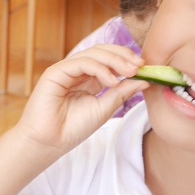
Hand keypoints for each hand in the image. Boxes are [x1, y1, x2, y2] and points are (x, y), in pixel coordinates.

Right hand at [16, 44, 146, 153]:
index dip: (126, 60)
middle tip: (140, 65)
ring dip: (115, 61)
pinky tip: (111, 81)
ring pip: (93, 54)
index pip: (108, 60)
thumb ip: (121, 93)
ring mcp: (65, 70)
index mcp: (87, 79)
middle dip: (123, 56)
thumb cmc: (72, 129)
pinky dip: (99, 68)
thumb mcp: (104, 108)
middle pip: (102, 52)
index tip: (144, 67)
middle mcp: (76, 71)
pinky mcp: (55, 72)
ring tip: (130, 72)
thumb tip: (144, 80)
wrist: (49, 142)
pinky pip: (81, 63)